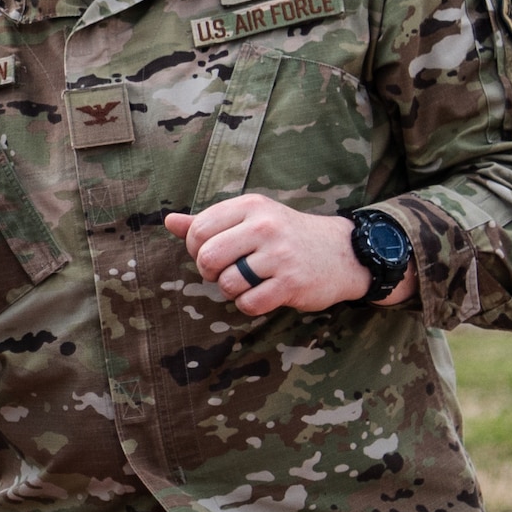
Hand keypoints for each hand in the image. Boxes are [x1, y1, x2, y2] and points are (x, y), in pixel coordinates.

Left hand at [163, 195, 415, 315]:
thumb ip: (208, 221)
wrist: (343, 253)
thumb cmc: (286, 235)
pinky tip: (262, 294)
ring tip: (248, 282)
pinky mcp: (292, 283)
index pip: (198, 230)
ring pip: (227, 283)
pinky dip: (249, 305)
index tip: (212, 254)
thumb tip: (168, 220)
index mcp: (250, 206)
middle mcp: (265, 227)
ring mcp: (279, 255)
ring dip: (231, 290)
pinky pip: (248, 303)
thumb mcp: (250, 219)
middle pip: (208, 258)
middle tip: (225, 272)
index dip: (196, 249)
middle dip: (210, 272)